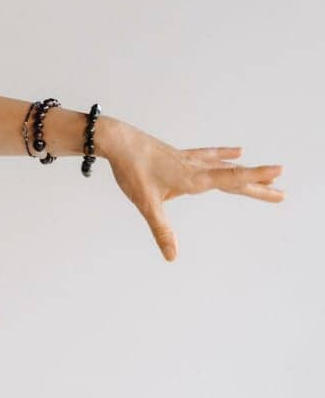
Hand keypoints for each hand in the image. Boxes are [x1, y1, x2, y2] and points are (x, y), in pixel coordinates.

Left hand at [101, 121, 284, 262]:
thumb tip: (172, 256)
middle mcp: (196, 168)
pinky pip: (208, 155)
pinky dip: (224, 154)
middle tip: (281, 194)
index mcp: (193, 179)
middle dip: (257, 185)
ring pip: (225, 166)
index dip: (255, 179)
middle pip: (233, 177)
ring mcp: (189, 159)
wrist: (117, 141)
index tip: (278, 176)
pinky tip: (237, 150)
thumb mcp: (146, 203)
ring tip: (267, 176)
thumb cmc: (131, 170)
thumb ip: (161, 230)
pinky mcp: (179, 155)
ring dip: (246, 172)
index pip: (231, 180)